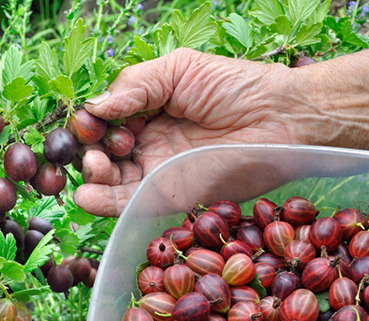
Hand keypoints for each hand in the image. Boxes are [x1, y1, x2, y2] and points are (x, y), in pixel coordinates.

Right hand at [73, 48, 307, 216]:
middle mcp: (148, 143)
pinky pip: (128, 204)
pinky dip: (102, 203)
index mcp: (148, 110)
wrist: (281, 120)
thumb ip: (135, 84)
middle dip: (90, 149)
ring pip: (109, 179)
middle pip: (102, 151)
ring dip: (92, 174)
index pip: (104, 120)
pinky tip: (86, 195)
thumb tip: (94, 107)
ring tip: (96, 163)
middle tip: (100, 144)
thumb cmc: (237, 87)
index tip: (90, 120)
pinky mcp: (169, 196)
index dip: (91, 121)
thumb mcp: (180, 69)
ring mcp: (157, 171)